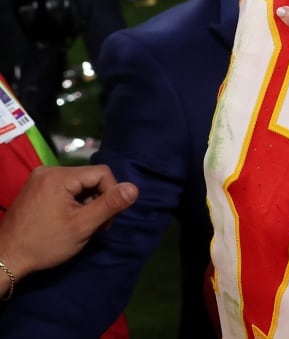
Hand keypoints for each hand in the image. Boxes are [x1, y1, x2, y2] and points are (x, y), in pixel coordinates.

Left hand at [0, 165, 137, 281]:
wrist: (4, 259)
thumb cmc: (44, 244)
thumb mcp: (82, 226)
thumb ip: (109, 205)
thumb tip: (134, 188)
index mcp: (59, 176)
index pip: (102, 173)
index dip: (111, 194)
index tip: (106, 220)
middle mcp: (48, 171)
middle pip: (89, 178)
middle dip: (98, 200)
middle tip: (96, 226)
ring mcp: (39, 179)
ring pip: (78, 184)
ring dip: (86, 203)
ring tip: (82, 226)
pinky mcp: (34, 188)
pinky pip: (64, 189)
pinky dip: (72, 203)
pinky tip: (68, 221)